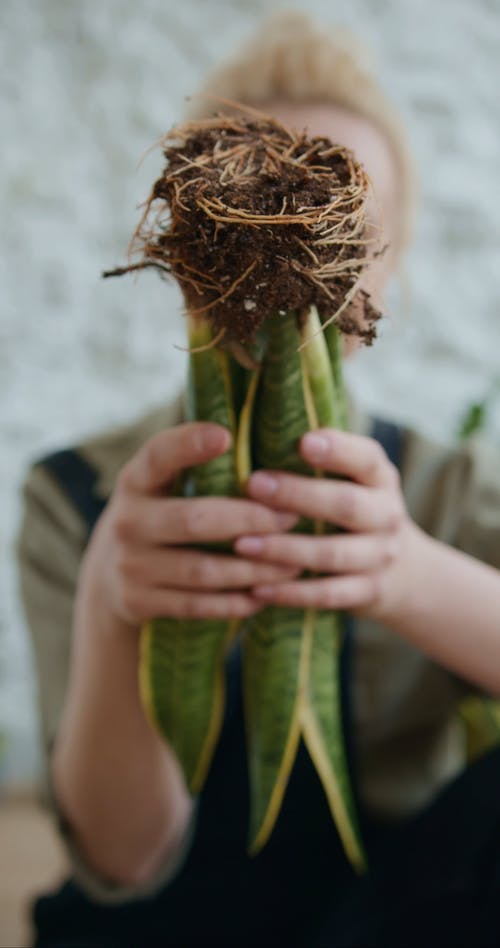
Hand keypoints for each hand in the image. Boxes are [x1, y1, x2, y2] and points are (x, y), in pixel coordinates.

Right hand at [80, 422, 297, 628]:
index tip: (225, 436)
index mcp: (136, 480)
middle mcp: (128, 520)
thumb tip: (270, 443)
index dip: (188, 444)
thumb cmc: (161, 514)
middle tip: (292, 518)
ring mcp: (129, 564)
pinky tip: (266, 594)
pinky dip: (235, 602)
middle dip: (250, 520)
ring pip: (202, 570)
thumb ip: (197, 465)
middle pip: (194, 520)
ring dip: (254, 568)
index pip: (157, 455)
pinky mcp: (136, 602)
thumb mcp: (163, 485)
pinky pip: (196, 606)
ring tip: (294, 563)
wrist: (110, 575)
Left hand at [234, 428, 409, 619]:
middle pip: (347, 505)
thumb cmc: (356, 511)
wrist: (405, 572)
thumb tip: (252, 429)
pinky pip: (328, 595)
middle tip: (254, 484)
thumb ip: (322, 460)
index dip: (338, 450)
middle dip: (299, 495)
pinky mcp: (369, 592)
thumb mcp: (354, 481)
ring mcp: (380, 556)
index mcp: (380, 478)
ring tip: (240, 544)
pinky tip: (255, 589)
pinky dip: (291, 594)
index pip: (365, 459)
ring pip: (332, 554)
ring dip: (284, 549)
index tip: (303, 442)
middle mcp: (386, 514)